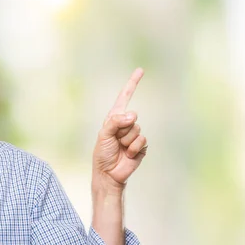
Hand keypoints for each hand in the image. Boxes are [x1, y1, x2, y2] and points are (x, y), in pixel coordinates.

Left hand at [93, 68, 147, 188]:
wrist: (108, 174)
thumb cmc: (102, 154)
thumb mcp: (104, 134)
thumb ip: (115, 121)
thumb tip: (133, 115)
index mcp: (114, 118)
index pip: (125, 97)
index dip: (132, 84)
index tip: (140, 70)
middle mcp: (125, 124)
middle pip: (132, 117)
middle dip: (122, 130)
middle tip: (115, 141)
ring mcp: (134, 135)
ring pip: (137, 129)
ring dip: (127, 141)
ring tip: (120, 149)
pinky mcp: (141, 146)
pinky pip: (142, 140)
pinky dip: (134, 148)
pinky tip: (127, 155)